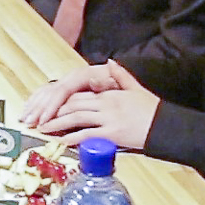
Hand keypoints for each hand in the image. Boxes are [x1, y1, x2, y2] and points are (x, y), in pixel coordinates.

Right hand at [20, 63, 121, 129]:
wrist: (119, 80)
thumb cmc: (118, 86)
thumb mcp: (118, 85)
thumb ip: (108, 83)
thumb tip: (94, 81)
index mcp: (83, 76)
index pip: (62, 91)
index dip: (52, 106)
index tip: (45, 120)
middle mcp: (71, 77)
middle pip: (50, 92)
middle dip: (38, 108)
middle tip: (29, 123)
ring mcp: (66, 81)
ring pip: (45, 92)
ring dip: (34, 106)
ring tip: (24, 119)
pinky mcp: (63, 87)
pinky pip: (45, 92)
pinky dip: (35, 102)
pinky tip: (27, 110)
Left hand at [25, 61, 158, 148]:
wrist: (166, 125)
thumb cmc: (152, 110)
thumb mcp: (135, 88)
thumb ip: (120, 75)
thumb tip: (110, 62)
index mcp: (108, 93)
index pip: (79, 95)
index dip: (61, 101)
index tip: (49, 107)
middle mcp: (105, 103)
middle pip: (73, 105)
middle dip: (53, 112)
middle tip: (39, 119)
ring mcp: (108, 118)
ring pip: (76, 118)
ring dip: (57, 124)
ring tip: (43, 129)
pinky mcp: (112, 133)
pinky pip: (88, 135)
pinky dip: (73, 138)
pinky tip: (62, 142)